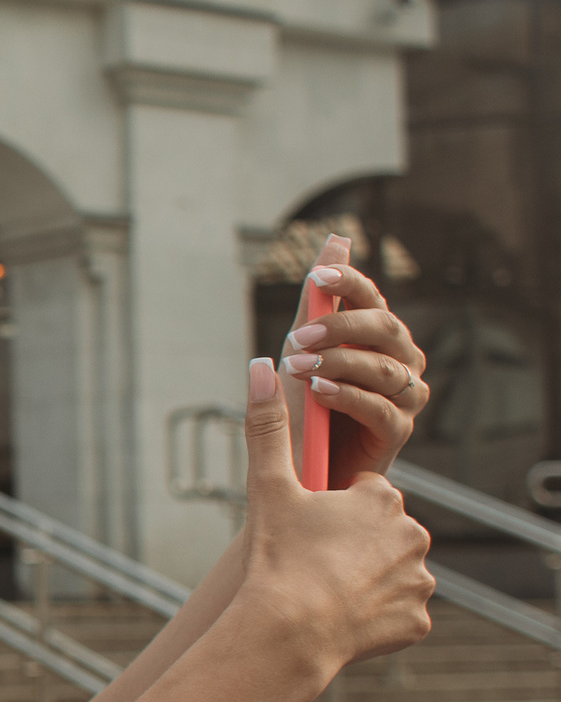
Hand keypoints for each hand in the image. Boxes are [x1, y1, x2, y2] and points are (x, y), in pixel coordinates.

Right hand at [237, 356, 433, 673]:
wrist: (290, 633)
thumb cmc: (278, 558)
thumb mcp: (268, 488)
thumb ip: (267, 427)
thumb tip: (261, 366)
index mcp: (382, 498)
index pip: (362, 497)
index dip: (330, 513)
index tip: (307, 531)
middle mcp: (413, 533)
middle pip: (379, 535)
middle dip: (351, 547)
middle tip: (311, 565)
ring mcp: (419, 580)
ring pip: (390, 574)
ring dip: (365, 581)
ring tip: (326, 593)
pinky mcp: (419, 620)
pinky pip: (399, 614)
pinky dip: (376, 617)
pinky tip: (344, 619)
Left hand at [280, 233, 429, 485]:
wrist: (305, 462)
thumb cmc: (306, 399)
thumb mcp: (304, 346)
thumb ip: (317, 298)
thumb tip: (336, 240)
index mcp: (378, 335)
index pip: (371, 298)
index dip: (348, 283)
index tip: (316, 278)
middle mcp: (400, 359)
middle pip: (383, 328)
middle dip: (338, 327)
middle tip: (297, 337)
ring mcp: (404, 395)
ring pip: (382, 368)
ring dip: (336, 364)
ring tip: (296, 369)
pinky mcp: (398, 430)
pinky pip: (380, 408)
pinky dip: (347, 397)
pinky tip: (319, 392)